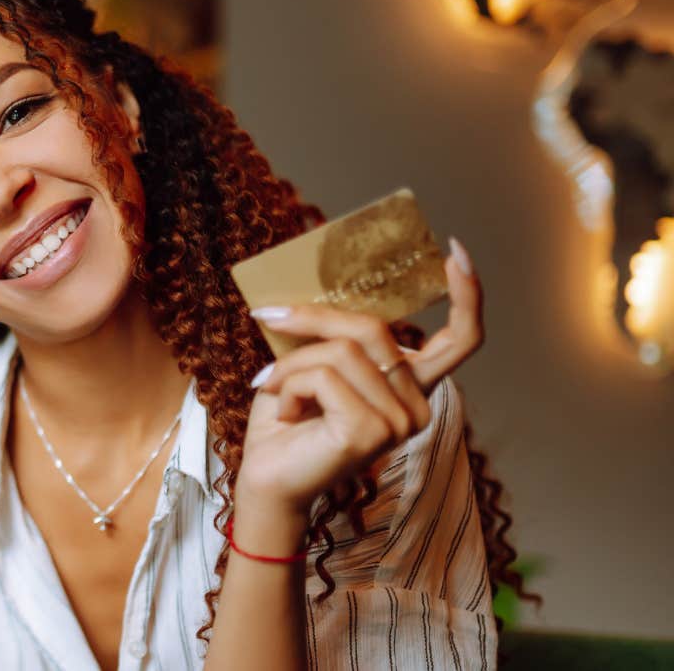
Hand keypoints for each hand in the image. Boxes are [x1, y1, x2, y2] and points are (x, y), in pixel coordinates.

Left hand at [235, 238, 483, 513]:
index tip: (457, 252)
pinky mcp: (372, 431)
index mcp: (411, 388)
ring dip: (293, 362)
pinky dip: (291, 383)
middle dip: (316, 317)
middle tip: (270, 314)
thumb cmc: (286, 422)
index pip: (460, 340)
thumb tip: (322, 284)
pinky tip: (284, 412)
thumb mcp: (313, 364)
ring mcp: (400, 421)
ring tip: (273, 385)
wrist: (265, 480)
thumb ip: (334, 334)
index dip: (467, 295)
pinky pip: (326, 377)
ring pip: (343, 351)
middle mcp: (417, 406)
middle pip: (375, 329)